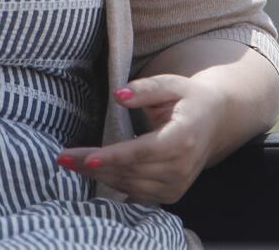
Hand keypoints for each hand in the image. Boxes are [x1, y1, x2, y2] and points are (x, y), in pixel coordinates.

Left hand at [56, 74, 223, 203]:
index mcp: (183, 137)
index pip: (143, 151)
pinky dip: (114, 184)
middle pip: (132, 171)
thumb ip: (145, 88)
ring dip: (100, 176)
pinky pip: (137, 194)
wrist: (215, 121)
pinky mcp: (172, 194)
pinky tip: (93, 173)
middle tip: (63, 157)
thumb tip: (118, 95)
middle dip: (94, 166)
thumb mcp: (171, 84)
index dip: (115, 156)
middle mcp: (182, 166)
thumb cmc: (188, 99)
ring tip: (71, 163)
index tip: (88, 159)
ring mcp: (178, 184)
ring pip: (131, 185)